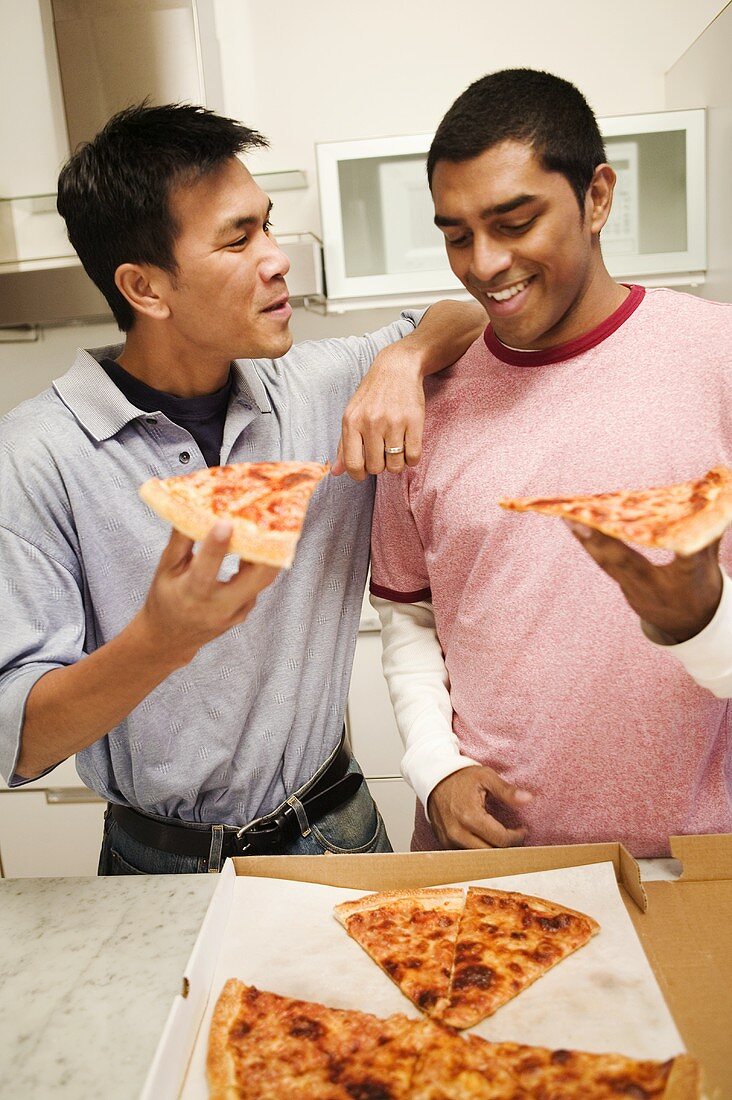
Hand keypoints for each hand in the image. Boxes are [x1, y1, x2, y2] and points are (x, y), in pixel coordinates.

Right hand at [139, 522, 279, 664]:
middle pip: (254, 578)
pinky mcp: (243, 614)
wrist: (170, 637)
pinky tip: (259, 546)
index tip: (226, 522)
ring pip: (262, 581)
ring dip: (267, 554)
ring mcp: (234, 613)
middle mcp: (217, 606)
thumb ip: (180, 541)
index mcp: (192, 593)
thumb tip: (192, 507)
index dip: (217, 546)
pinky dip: (259, 566)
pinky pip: (257, 587)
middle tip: (269, 521)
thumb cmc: (165, 597)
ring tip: (270, 527)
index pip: (207, 568)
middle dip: (266, 550)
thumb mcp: (165, 569)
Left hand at [332, 343, 424, 480]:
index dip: (359, 475)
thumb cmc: (372, 394)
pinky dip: (412, 459)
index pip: (353, 464)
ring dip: (397, 463)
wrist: (396, 368)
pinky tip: (408, 448)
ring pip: (396, 465)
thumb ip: (343, 445)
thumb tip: (336, 472)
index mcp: (352, 422)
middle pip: (376, 467)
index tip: (365, 472)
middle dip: (380, 466)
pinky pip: (414, 456)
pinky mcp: (414, 421)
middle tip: (383, 453)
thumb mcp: (352, 415)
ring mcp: (393, 422)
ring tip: (396, 450)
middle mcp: (371, 423)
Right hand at [427, 766, 531, 848]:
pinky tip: (485, 838)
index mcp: (470, 816)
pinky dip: (478, 849)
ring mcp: (449, 839)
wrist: (434, 778)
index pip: (501, 840)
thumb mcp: (486, 777)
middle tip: (514, 836)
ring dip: (492, 850)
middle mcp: (457, 832)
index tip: (523, 830)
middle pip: (490, 853)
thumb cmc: (461, 777)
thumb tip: (528, 799)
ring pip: (478, 857)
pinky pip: (466, 853)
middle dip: (506, 847)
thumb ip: (507, 791)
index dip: (517, 837)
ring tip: (501, 837)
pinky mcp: (444, 842)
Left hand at [567, 522, 722, 643]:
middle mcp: (659, 589)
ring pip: (610, 565)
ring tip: (569, 517)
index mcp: (689, 581)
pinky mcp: (626, 591)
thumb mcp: (709, 562)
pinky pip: (606, 566)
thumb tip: (716, 497)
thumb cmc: (702, 586)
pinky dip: (592, 546)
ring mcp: (638, 593)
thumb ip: (708, 533)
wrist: (690, 627)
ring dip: (588, 541)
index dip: (677, 545)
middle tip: (581, 519)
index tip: (662, 530)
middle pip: (629, 564)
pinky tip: (576, 526)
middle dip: (604, 543)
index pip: (686, 561)